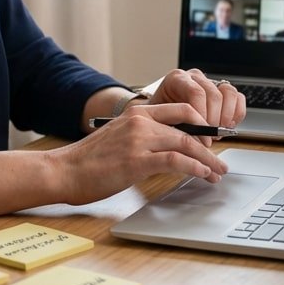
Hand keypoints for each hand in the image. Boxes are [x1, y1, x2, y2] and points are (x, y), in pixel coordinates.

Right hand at [51, 103, 228, 204]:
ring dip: (207, 160)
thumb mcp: (118, 138)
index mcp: (136, 114)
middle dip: (210, 146)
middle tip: (220, 161)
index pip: (180, 110)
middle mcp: (140, 122)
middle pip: (188, 128)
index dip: (201, 125)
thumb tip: (167, 150)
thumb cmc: (87, 161)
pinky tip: (202, 175)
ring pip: (186, 144)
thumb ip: (141, 137)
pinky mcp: (137, 160)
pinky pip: (176, 160)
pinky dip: (194, 167)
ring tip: (217, 172)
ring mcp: (139, 140)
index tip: (212, 140)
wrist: (63, 171)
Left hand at [146, 68, 246, 145]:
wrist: (162, 116)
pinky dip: (236, 114)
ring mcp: (211, 82)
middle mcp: (195, 77)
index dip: (202, 114)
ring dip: (226, 116)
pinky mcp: (223, 91)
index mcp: (177, 79)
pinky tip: (227, 125)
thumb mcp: (161, 120)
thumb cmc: (160, 118)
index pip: (196, 92)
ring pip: (229, 93)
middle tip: (209, 137)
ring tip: (217, 132)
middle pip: (214, 95)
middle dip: (214, 120)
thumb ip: (176, 124)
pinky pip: (238, 98)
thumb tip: (194, 136)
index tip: (201, 132)